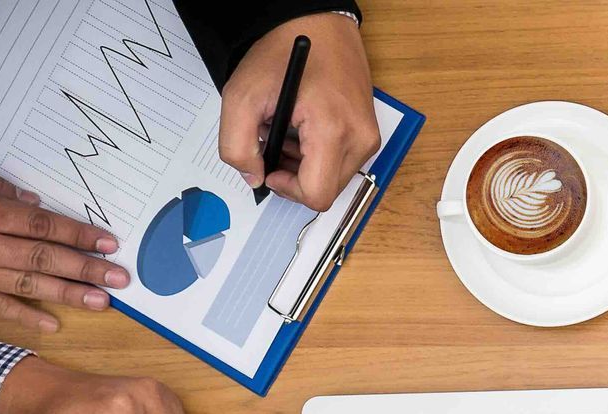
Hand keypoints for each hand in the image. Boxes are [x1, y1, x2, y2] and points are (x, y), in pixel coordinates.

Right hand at [0, 168, 126, 333]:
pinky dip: (24, 317)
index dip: (77, 233)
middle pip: (42, 256)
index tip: (109, 242)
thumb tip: (32, 200)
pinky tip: (52, 325)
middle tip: (120, 278)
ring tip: (102, 302)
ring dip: (66, 294)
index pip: (39, 224)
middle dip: (84, 268)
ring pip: (26, 284)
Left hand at [220, 15, 378, 210]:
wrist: (319, 25)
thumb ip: (237, 146)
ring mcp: (368, 137)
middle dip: (294, 176)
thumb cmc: (284, 52)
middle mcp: (360, 140)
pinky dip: (318, 155)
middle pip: (327, 191)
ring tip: (286, 131)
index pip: (317, 194)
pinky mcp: (369, 133)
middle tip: (272, 143)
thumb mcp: (241, 96)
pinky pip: (343, 163)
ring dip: (305, 167)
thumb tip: (254, 177)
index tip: (269, 168)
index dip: (287, 189)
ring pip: (335, 180)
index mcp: (332, 131)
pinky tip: (302, 129)